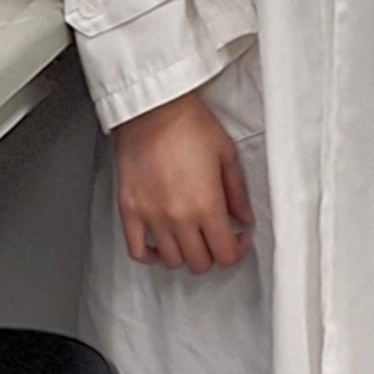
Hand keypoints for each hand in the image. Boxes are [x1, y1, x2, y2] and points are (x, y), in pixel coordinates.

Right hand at [113, 89, 252, 272]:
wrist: (153, 110)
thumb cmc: (189, 124)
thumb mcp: (226, 155)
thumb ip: (237, 193)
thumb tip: (244, 217)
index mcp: (206, 205)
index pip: (225, 254)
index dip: (237, 251)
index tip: (239, 239)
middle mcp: (178, 217)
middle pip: (199, 262)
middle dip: (214, 254)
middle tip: (219, 237)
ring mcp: (151, 217)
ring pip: (172, 261)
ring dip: (187, 255)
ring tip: (194, 238)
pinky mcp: (129, 211)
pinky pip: (137, 251)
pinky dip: (151, 256)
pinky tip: (162, 246)